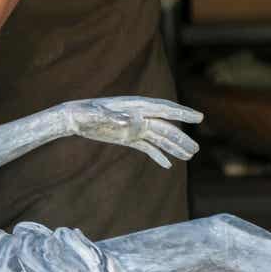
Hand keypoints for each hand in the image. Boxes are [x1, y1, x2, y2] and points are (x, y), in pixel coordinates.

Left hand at [65, 97, 200, 168]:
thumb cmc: (84, 113)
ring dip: (173, 147)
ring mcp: (133, 127)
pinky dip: (157, 155)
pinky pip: (146, 147)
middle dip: (181, 138)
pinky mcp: (127, 137)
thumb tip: (137, 120)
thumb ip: (117, 118)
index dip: (182, 114)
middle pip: (165, 127)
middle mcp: (138, 116)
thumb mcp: (98, 115)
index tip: (199, 117)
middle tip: (197, 149)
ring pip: (159, 138)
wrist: (72, 118)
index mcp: (135, 107)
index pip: (164, 110)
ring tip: (189, 156)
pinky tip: (167, 164)